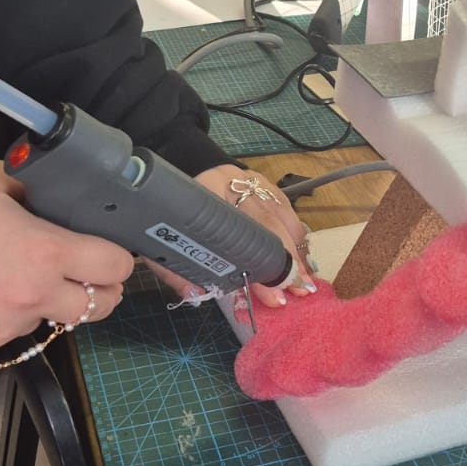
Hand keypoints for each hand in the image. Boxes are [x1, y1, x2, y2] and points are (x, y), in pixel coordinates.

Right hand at [0, 161, 132, 357]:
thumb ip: (34, 185)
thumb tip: (56, 188)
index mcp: (48, 252)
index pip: (115, 266)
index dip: (118, 257)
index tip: (109, 250)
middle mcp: (37, 296)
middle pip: (100, 306)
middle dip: (102, 289)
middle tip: (88, 273)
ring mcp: (10, 326)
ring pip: (53, 319)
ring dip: (51, 302)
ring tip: (21, 276)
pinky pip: (12, 331)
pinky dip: (9, 314)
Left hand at [147, 163, 316, 311]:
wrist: (180, 169)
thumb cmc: (172, 213)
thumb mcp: (163, 241)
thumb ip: (175, 271)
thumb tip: (197, 295)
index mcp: (207, 193)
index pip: (241, 230)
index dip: (260, 266)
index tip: (275, 294)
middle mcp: (234, 182)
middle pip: (269, 223)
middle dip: (287, 262)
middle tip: (298, 290)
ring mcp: (252, 180)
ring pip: (284, 216)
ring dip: (296, 250)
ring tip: (303, 279)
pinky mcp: (264, 181)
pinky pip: (287, 209)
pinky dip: (295, 234)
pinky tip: (300, 256)